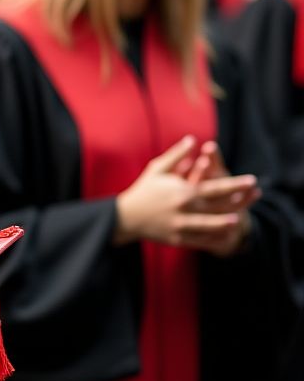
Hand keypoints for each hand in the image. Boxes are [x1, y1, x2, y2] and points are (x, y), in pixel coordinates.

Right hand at [115, 136, 257, 253]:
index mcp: (182, 192)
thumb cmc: (143, 190)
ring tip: (241, 219)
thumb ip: (177, 154)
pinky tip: (227, 238)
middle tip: (255, 196)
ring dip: (228, 223)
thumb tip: (193, 139)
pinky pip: (201, 242)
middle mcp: (185, 210)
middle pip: (219, 207)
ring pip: (212, 227)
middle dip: (239, 202)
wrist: (126, 217)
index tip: (252, 180)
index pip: (215, 187)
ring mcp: (182, 226)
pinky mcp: (178, 240)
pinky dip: (215, 240)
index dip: (236, 184)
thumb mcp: (157, 169)